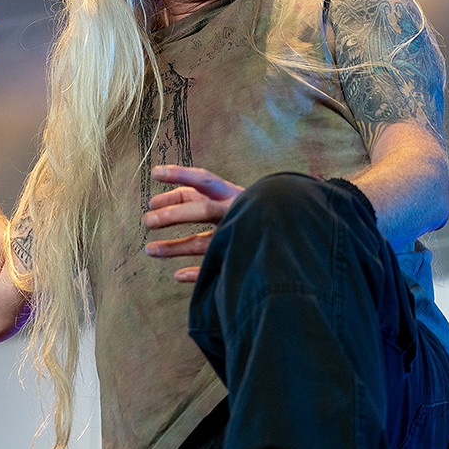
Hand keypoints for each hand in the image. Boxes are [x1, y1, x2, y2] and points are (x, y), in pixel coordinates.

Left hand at [142, 165, 243, 281]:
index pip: (204, 180)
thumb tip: (157, 202)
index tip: (155, 173)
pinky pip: (216, 268)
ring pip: (203, 242)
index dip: (179, 175)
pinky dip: (196, 273)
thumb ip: (198, 197)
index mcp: (234, 194)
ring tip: (150, 250)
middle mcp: (237, 212)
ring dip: (175, 247)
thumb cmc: (253, 212)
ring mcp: (240, 237)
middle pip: (201, 209)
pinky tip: (177, 276)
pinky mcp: (243, 260)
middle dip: (173, 215)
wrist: (301, 233)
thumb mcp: (229, 198)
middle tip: (147, 220)